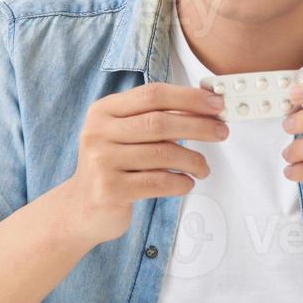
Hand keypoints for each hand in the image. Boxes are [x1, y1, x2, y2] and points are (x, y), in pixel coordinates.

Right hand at [61, 82, 228, 246]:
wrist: (80, 208)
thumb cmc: (112, 167)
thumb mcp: (122, 134)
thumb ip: (153, 118)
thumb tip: (204, 107)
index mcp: (104, 111)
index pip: (152, 94)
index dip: (188, 98)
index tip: (216, 104)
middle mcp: (98, 132)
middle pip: (159, 122)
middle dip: (198, 126)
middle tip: (222, 132)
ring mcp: (102, 162)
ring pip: (163, 154)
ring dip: (193, 160)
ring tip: (203, 168)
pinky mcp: (110, 190)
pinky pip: (158, 182)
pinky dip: (180, 182)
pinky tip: (186, 183)